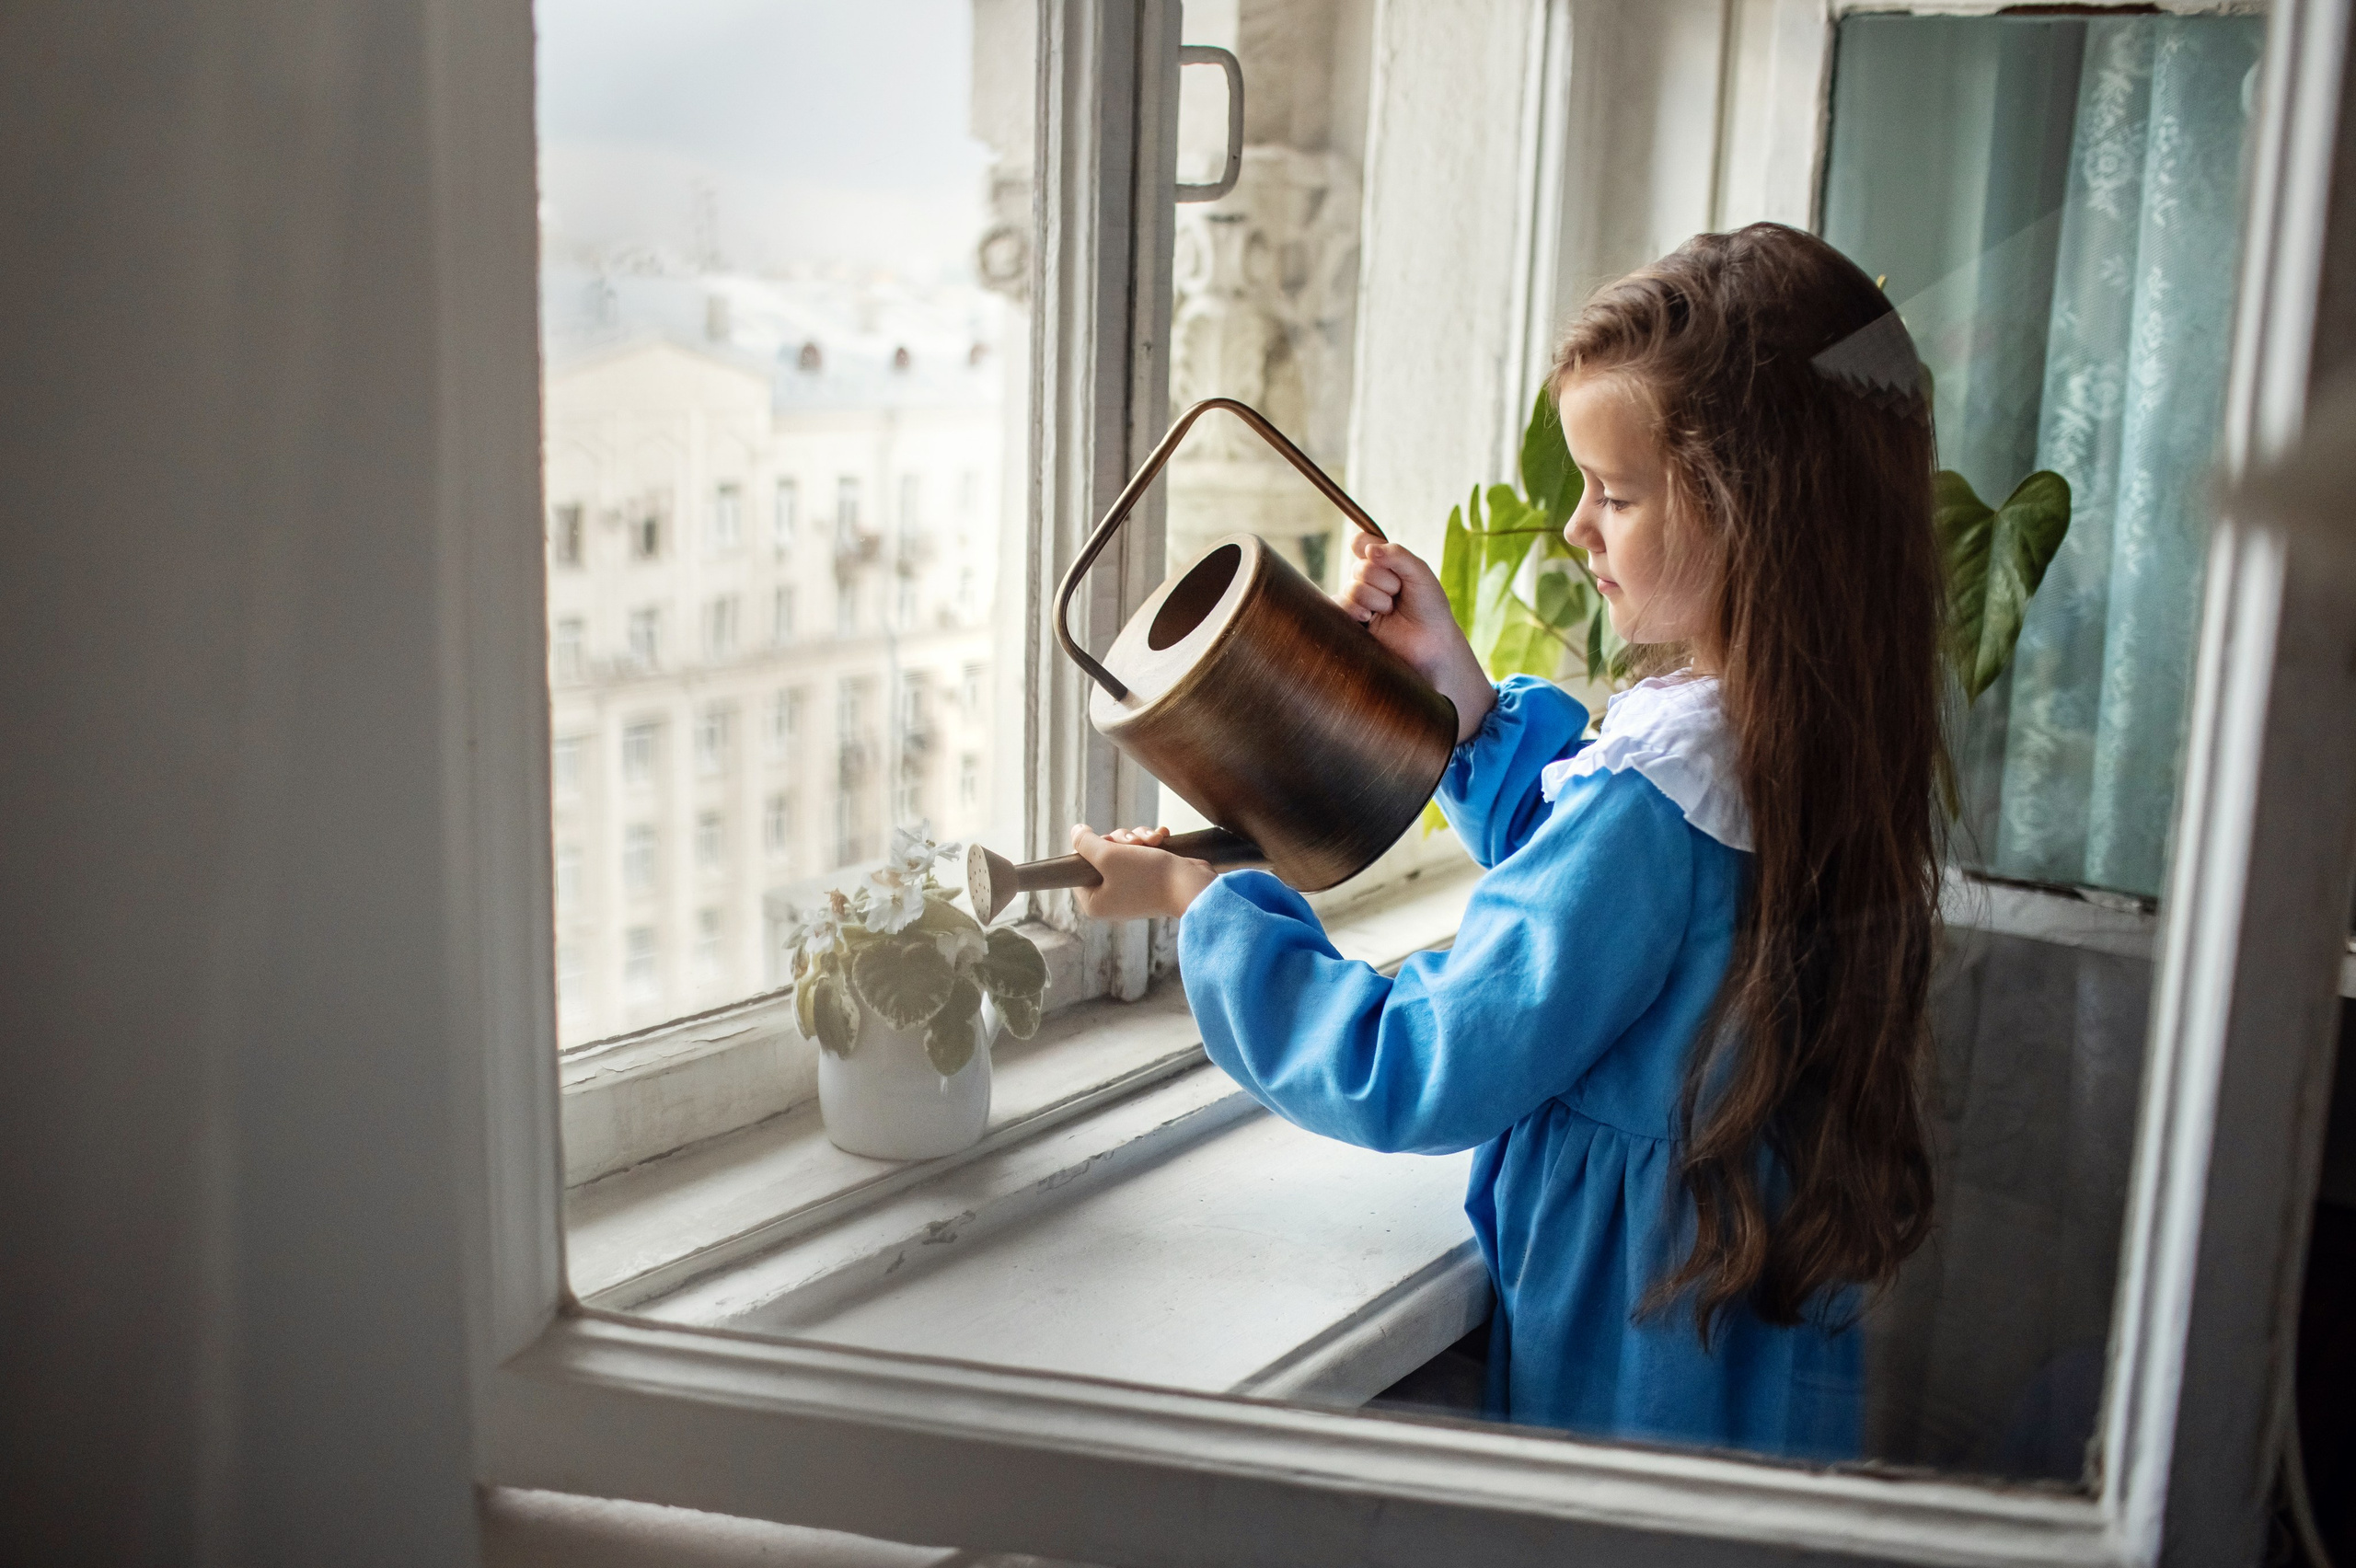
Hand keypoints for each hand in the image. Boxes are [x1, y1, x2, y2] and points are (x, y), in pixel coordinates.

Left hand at [1070, 824, 1216, 920]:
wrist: (1192, 886)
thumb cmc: (1147, 876)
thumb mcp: (1108, 856)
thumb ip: (1085, 843)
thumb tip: (1075, 831)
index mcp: (1095, 903)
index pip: (1079, 868)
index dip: (1091, 849)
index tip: (1107, 845)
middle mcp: (1111, 899)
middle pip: (1102, 855)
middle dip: (1120, 841)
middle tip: (1133, 843)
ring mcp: (1132, 890)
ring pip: (1124, 850)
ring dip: (1138, 839)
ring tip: (1154, 841)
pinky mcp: (1151, 880)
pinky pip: (1142, 855)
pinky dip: (1151, 844)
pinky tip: (1163, 838)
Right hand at [1336, 531, 1494, 742]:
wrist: (1431, 646)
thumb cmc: (1430, 609)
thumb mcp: (1421, 574)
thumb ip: (1397, 555)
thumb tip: (1368, 548)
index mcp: (1385, 565)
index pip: (1363, 543)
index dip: (1367, 546)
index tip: (1379, 555)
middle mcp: (1369, 582)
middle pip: (1359, 568)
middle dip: (1383, 580)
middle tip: (1398, 595)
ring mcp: (1359, 602)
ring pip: (1351, 588)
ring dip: (1374, 598)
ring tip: (1389, 611)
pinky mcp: (1351, 623)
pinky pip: (1338, 607)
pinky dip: (1353, 609)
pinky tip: (1368, 618)